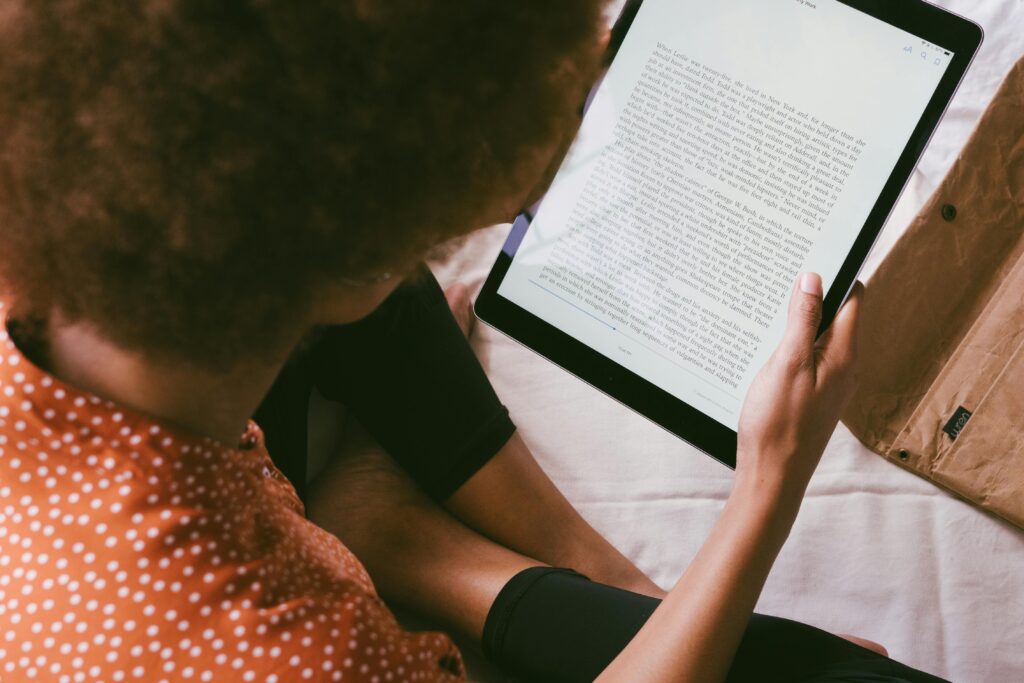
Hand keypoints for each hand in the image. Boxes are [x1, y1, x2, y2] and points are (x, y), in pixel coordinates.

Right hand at [735, 273, 862, 507]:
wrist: (771, 476)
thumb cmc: (778, 424)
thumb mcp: (787, 363)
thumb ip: (802, 319)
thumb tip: (812, 280)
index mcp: (844, 355)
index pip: (853, 299)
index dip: (835, 274)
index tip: (811, 256)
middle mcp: (844, 367)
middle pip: (836, 315)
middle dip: (812, 294)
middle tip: (780, 277)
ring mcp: (829, 382)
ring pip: (818, 337)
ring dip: (797, 321)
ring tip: (768, 309)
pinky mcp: (813, 395)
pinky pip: (807, 358)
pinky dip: (791, 345)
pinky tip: (766, 346)